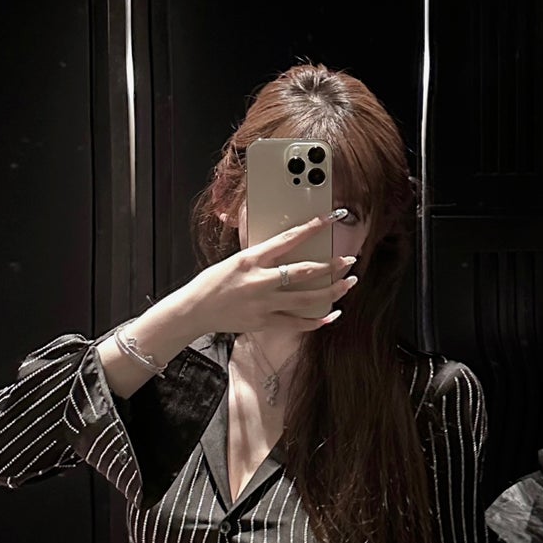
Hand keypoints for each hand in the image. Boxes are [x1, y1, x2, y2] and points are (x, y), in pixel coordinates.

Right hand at [185, 211, 358, 338]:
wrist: (194, 310)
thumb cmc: (212, 283)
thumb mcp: (235, 261)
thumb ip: (261, 257)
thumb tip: (285, 249)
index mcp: (252, 259)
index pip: (289, 239)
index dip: (312, 228)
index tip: (330, 219)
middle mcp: (260, 281)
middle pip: (305, 272)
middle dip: (331, 265)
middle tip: (348, 259)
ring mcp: (264, 304)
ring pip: (307, 298)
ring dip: (332, 290)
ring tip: (348, 283)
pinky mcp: (264, 322)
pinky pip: (297, 323)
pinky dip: (317, 321)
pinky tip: (332, 315)